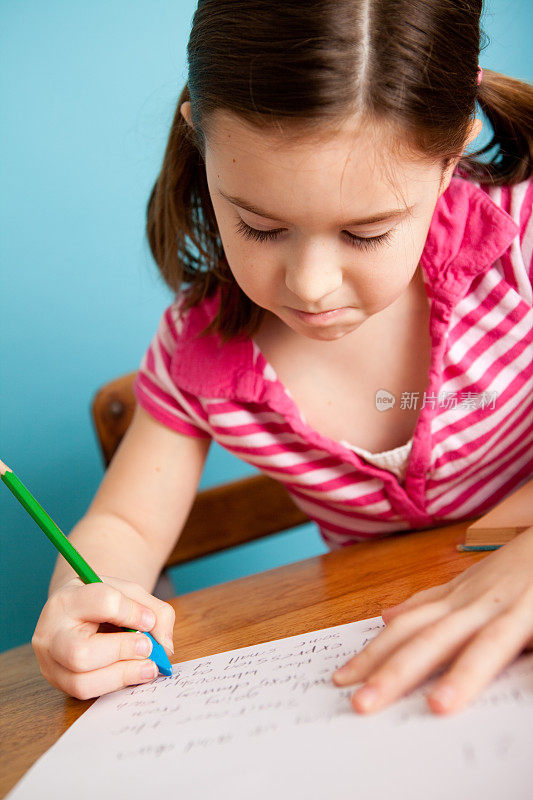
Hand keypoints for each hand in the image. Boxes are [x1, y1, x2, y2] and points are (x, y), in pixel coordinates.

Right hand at [32, 576, 174, 698]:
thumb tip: (165, 648)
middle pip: (82, 653)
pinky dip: (116, 684)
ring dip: (123, 675)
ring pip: (82, 681)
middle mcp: (50, 632)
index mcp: (67, 599)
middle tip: (147, 647)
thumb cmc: (103, 600)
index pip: (102, 603)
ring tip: (149, 667)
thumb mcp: (129, 593)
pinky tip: (134, 673)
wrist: (76, 612)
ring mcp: (50, 663)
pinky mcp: (60, 683)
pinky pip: (86, 693)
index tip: (148, 620)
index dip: (131, 613)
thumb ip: (155, 612)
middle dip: (123, 651)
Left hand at [331, 526, 532, 714]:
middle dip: (395, 671)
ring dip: (461, 673)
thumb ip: (432, 600)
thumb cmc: (516, 567)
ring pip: (483, 643)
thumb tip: (385, 616)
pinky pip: (526, 642)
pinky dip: (516, 663)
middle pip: (431, 638)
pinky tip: (510, 688)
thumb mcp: (470, 582)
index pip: (406, 630)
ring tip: (436, 707)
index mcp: (456, 600)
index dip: (372, 655)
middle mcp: (476, 603)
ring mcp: (511, 608)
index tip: (340, 681)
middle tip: (362, 706)